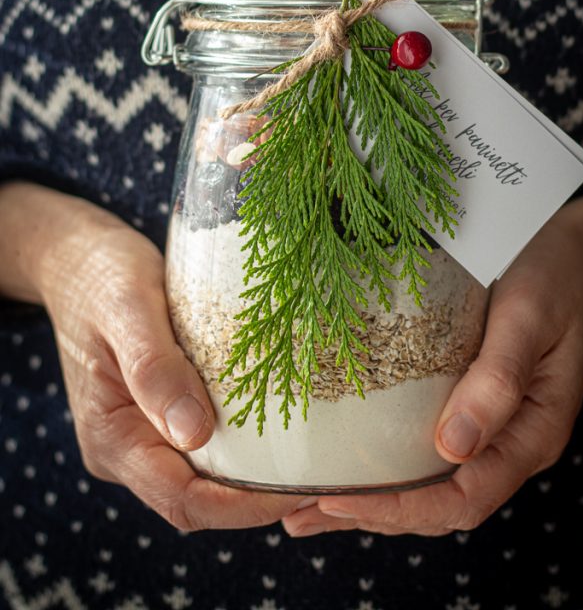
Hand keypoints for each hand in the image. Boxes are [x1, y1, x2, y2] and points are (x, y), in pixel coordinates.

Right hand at [0, 182, 303, 529]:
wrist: (76, 258)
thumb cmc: (101, 276)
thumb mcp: (127, 308)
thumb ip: (153, 368)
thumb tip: (194, 433)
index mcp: (111, 438)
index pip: (182, 501)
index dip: (242, 507)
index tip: (298, 490)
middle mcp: (125, 449)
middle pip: (198, 499)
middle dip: (258, 497)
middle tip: (321, 476)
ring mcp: (140, 434)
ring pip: (203, 474)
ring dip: (253, 472)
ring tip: (310, 454)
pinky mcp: (157, 413)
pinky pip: (203, 443)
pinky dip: (241, 441)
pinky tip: (280, 421)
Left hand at [282, 191, 582, 536]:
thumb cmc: (561, 274)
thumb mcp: (529, 318)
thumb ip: (498, 381)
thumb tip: (453, 447)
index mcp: (533, 433)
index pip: (461, 499)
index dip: (398, 510)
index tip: (337, 503)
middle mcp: (512, 440)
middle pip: (439, 503)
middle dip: (372, 515)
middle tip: (301, 515)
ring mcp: (494, 423)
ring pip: (431, 481)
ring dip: (374, 498)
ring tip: (309, 506)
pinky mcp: (477, 398)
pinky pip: (430, 445)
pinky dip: (388, 461)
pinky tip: (352, 459)